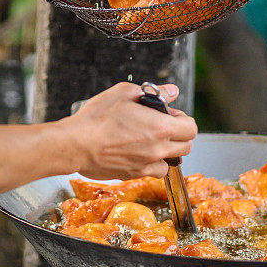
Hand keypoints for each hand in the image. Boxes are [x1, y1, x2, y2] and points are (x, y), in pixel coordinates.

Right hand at [61, 82, 197, 179]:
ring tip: (150, 141)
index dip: (184, 120)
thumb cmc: (96, 118)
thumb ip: (155, 93)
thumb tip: (172, 91)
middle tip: (163, 127)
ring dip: (167, 151)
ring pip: (171, 161)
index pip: (191, 128)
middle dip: (180, 135)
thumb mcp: (124, 93)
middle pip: (187, 146)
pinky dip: (152, 164)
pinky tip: (139, 153)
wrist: (75, 144)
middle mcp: (157, 149)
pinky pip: (154, 172)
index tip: (172, 116)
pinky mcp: (134, 174)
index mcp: (159, 127)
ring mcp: (146, 164)